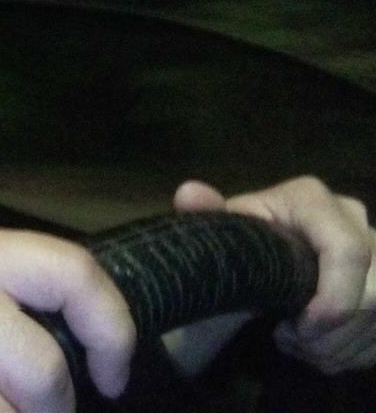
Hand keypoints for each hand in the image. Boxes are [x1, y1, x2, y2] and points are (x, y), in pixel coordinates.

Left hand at [174, 177, 375, 374]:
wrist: (265, 255)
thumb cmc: (243, 245)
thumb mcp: (225, 234)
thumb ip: (208, 215)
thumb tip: (188, 193)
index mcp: (314, 201)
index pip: (349, 251)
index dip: (333, 299)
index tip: (298, 327)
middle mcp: (356, 219)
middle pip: (372, 294)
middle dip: (329, 334)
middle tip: (289, 339)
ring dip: (336, 347)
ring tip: (296, 343)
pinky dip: (350, 352)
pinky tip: (318, 345)